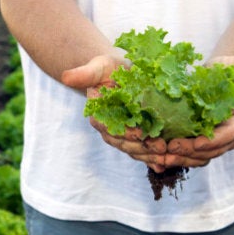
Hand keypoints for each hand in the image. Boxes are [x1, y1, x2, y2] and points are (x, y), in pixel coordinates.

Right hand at [62, 55, 168, 172]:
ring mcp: (123, 136)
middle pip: (124, 143)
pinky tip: (164, 167)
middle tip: (161, 147)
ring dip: (150, 157)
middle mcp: (109, 129)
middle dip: (142, 147)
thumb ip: (84, 74)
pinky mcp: (135, 138)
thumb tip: (66, 77)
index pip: (109, 128)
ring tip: (167, 158)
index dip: (124, 132)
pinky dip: (152, 161)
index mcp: (99, 115)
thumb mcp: (97, 67)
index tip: (140, 133)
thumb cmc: (108, 69)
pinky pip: (142, 152)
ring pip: (134, 150)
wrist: (119, 73)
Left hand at [165, 51, 233, 167]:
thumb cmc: (227, 71)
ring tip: (160, 155)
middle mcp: (227, 137)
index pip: (229, 136)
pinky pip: (187, 156)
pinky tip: (156, 156)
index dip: (213, 141)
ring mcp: (212, 143)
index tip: (195, 142)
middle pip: (211, 151)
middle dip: (190, 153)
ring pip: (198, 158)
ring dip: (179, 159)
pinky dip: (173, 158)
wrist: (214, 81)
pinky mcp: (197, 144)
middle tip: (169, 149)